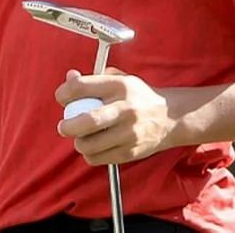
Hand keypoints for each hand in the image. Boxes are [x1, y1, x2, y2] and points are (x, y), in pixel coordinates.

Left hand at [55, 67, 182, 164]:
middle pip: (87, 121)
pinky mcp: (131, 151)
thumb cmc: (140, 97)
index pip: (81, 87)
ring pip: (90, 144)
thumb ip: (93, 79)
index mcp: (119, 87)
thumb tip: (69, 77)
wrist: (172, 118)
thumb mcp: (120, 79)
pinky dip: (90, 154)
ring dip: (79, 142)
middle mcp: (125, 109)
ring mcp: (130, 133)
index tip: (62, 99)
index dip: (64, 93)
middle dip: (67, 126)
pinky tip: (94, 146)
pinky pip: (99, 158)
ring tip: (81, 137)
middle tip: (64, 126)